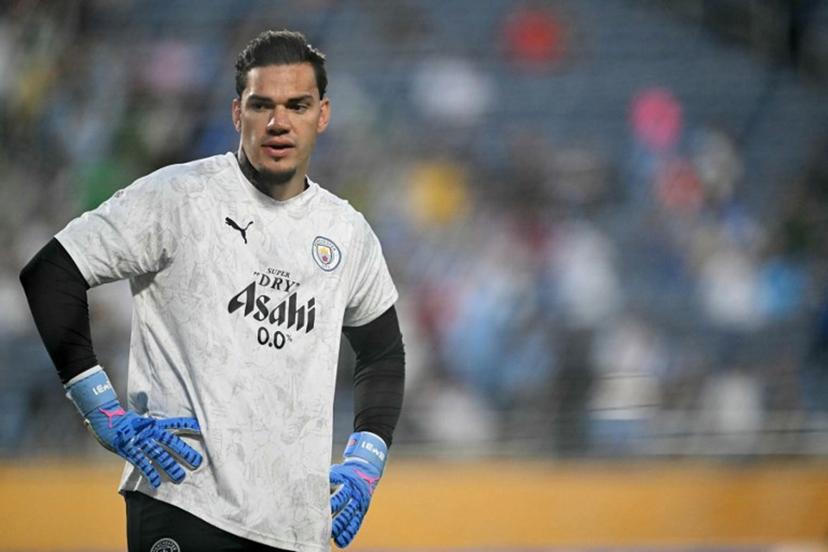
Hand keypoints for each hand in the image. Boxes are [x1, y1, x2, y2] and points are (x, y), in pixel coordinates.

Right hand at [65, 366, 202, 487]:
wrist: (104, 419)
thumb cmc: (124, 422)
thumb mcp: (142, 421)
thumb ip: (153, 426)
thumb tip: (162, 429)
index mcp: (154, 424)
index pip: (175, 424)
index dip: (188, 426)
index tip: (201, 429)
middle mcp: (150, 432)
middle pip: (171, 442)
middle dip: (185, 452)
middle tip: (198, 461)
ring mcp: (139, 441)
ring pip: (159, 454)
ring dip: (170, 467)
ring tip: (181, 477)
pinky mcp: (129, 450)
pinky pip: (141, 463)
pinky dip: (149, 473)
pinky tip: (156, 483)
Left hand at [329, 432, 386, 547]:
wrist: (365, 472)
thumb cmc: (344, 473)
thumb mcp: (337, 471)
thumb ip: (328, 478)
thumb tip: (312, 482)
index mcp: (350, 484)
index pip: (341, 496)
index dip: (333, 503)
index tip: (323, 510)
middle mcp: (356, 496)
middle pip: (346, 510)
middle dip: (336, 520)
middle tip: (325, 529)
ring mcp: (359, 505)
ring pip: (351, 520)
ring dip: (342, 529)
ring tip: (332, 538)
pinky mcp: (361, 513)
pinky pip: (355, 525)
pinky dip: (348, 534)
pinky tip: (341, 543)